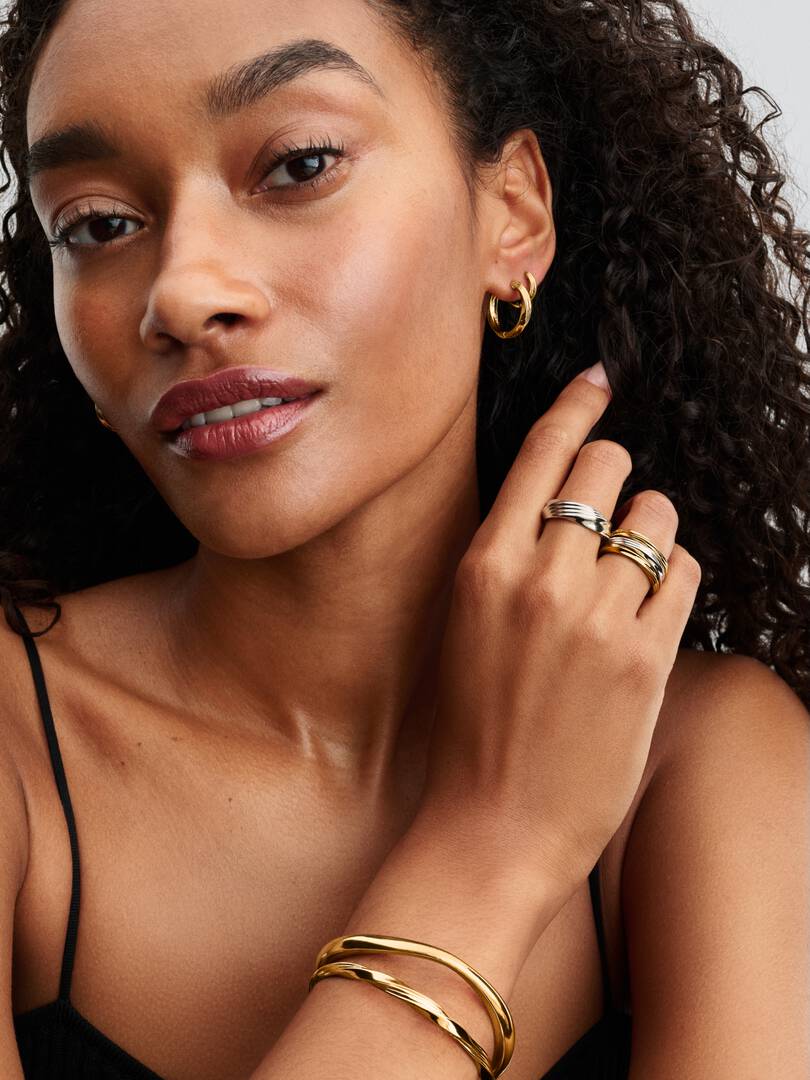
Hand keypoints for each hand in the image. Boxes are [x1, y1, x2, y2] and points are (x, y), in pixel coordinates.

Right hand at [416, 362, 701, 899]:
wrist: (492, 827)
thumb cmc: (471, 732)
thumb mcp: (461, 628)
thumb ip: (503, 561)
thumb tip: (560, 507)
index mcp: (481, 566)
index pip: (542, 452)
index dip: (577, 405)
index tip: (599, 379)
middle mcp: (538, 578)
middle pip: (608, 467)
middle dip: (617, 478)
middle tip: (612, 514)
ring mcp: (593, 616)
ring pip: (655, 517)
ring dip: (650, 535)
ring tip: (628, 581)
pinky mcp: (643, 658)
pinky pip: (682, 574)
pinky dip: (672, 581)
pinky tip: (647, 614)